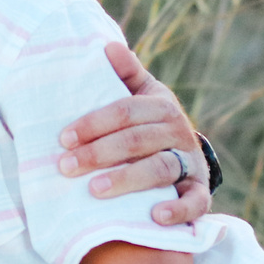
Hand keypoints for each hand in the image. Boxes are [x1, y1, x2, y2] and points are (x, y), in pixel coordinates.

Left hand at [56, 42, 209, 224]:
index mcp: (161, 106)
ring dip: (127, 179)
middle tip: (65, 166)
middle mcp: (179, 132)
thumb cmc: (148, 125)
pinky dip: (178, 210)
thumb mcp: (141, 97)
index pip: (126, 111)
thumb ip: (125, 75)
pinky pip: (195, 202)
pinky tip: (155, 216)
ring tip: (94, 190)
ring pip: (161, 169)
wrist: (186, 157)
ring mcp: (191, 163)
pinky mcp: (199, 192)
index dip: (94, 123)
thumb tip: (108, 46)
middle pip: (138, 140)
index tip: (63, 138)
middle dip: (99, 153)